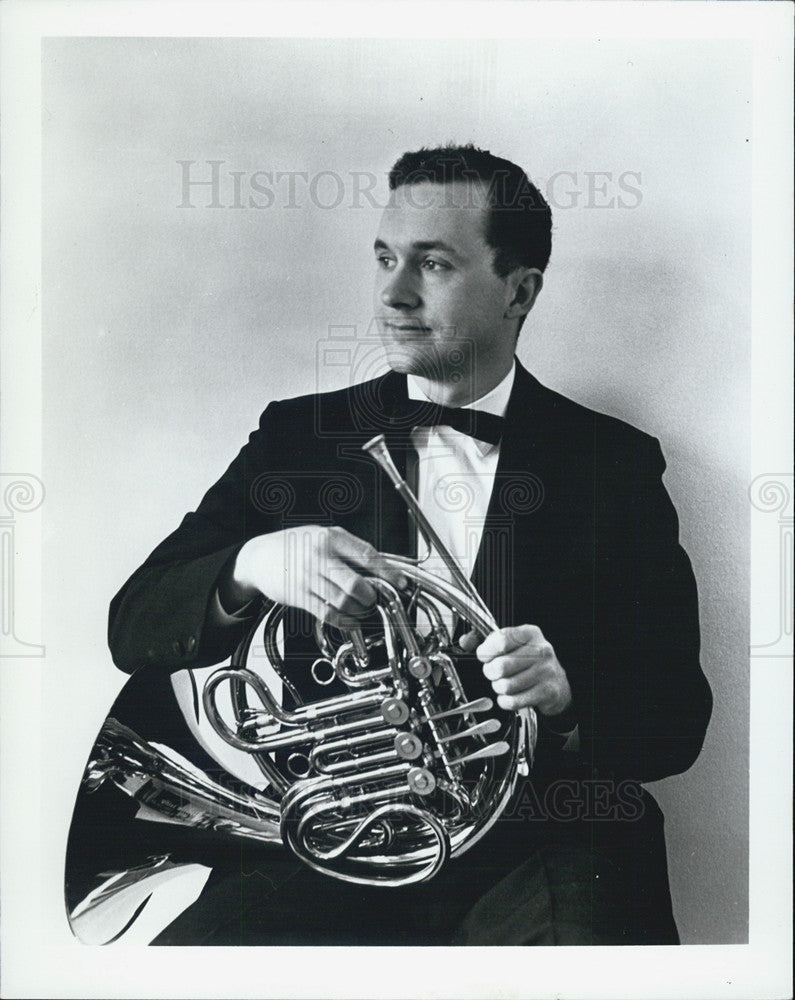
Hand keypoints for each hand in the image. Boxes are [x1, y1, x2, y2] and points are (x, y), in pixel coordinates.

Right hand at [227, 525, 407, 626]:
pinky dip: (343, 621)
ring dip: (359, 610)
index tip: (401, 582)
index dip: (387, 572)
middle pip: (356, 583)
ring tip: (363, 609)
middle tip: (375, 599)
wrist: (259, 557)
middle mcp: (319, 555)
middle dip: (372, 596)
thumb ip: (349, 549)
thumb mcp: (323, 536)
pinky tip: (349, 620)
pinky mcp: (298, 595)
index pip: (366, 555)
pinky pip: (327, 613)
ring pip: (343, 601)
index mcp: (330, 537)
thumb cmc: (296, 545)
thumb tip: (382, 566)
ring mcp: (307, 576)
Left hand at [463, 624, 571, 716]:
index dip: (486, 650)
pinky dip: (505, 701)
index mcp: (530, 633)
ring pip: (506, 686)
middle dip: (490, 672)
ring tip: (503, 683)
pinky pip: (514, 701)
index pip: (502, 639)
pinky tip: (508, 696)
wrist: (557, 682)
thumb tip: (465, 641)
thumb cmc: (528, 660)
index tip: (484, 655)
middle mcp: (541, 650)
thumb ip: (486, 640)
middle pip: (501, 666)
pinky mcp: (547, 692)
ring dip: (498, 687)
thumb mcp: (512, 643)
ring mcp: (546, 672)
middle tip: (493, 672)